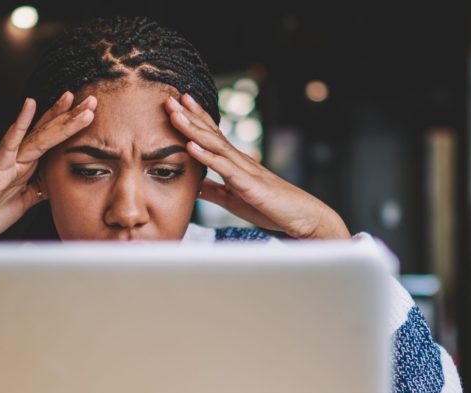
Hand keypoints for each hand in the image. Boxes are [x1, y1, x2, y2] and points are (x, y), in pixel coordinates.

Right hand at [0, 92, 96, 238]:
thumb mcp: (26, 201)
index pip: (51, 140)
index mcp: (26, 165)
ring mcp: (7, 161)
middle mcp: (18, 158)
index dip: (69, 124)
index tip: (89, 111)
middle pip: (47, 131)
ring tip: (72, 99)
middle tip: (92, 99)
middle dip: (70, 115)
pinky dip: (19, 124)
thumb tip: (58, 182)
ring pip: (36, 134)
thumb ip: (41, 189)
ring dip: (56, 117)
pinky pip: (9, 144)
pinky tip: (29, 105)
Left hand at [165, 94, 350, 239]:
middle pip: (210, 133)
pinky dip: (206, 155)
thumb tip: (192, 184)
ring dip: (193, 128)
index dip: (193, 119)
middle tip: (169, 97)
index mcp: (234, 163)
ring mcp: (244, 169)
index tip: (175, 104)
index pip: (211, 135)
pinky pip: (224, 167)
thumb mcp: (231, 198)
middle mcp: (239, 160)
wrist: (301, 217)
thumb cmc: (269, 207)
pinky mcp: (248, 184)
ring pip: (215, 144)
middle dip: (189, 115)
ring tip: (175, 113)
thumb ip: (212, 190)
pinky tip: (191, 146)